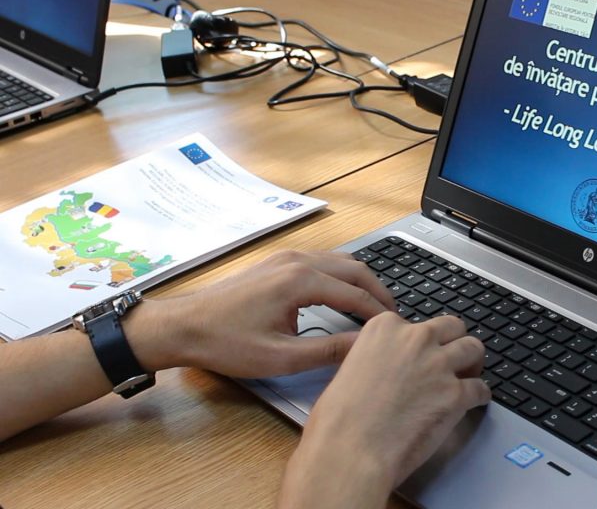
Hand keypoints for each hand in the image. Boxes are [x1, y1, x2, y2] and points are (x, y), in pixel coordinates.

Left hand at [127, 250, 396, 377]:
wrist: (181, 326)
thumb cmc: (225, 343)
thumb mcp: (281, 357)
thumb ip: (329, 350)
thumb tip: (364, 346)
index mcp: (301, 280)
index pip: (356, 295)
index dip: (380, 314)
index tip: (396, 329)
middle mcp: (297, 261)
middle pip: (355, 269)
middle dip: (378, 292)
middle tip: (393, 316)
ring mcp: (286, 257)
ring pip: (340, 262)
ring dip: (360, 282)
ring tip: (373, 307)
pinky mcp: (276, 262)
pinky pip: (322, 262)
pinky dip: (341, 277)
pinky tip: (343, 297)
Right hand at [278, 313, 489, 508]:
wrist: (349, 450)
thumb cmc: (339, 420)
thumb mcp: (348, 369)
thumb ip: (374, 358)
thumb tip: (387, 367)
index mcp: (385, 328)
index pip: (417, 323)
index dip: (423, 341)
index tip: (423, 352)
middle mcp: (415, 339)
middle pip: (452, 327)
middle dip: (454, 342)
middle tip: (453, 358)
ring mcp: (438, 365)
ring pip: (473, 348)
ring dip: (472, 363)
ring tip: (469, 375)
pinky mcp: (455, 394)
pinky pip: (481, 388)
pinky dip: (480, 396)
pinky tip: (474, 402)